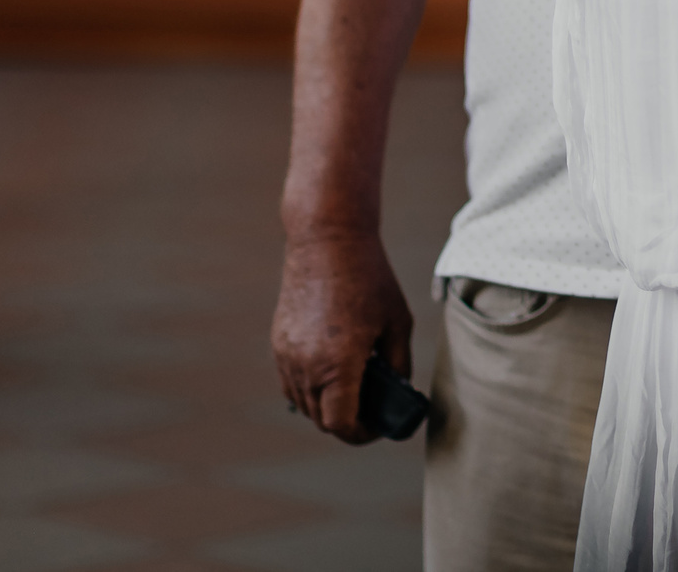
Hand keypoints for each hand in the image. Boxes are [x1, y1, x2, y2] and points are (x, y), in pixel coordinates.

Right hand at [272, 228, 411, 442]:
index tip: (379, 428)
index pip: (341, 424)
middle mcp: (307, 366)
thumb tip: (398, 393)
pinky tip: (333, 374)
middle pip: (322, 419)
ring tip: (355, 392)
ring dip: (327, 407)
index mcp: (339, 363)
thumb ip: (398, 365)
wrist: (327, 242)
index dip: (362, 434)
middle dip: (348, 422)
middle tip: (373, 412)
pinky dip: (311, 388)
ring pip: (304, 404)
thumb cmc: (369, 279)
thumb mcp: (397, 323)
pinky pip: (292, 383)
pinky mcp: (278, 344)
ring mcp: (287, 356)